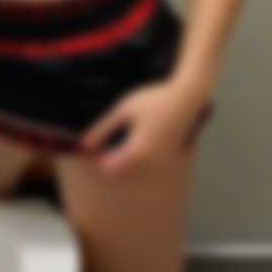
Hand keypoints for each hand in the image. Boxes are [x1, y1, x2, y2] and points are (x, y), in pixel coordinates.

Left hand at [78, 78, 211, 177]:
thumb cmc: (154, 100)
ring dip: (120, 161)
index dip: (96, 160)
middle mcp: (149, 162)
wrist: (187, 98)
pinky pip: (143, 164)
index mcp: (137, 151)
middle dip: (106, 161)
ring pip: (132, 170)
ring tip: (115, 141)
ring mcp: (159, 162)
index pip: (108, 169)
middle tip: (99, 143)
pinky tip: (132, 139)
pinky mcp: (165, 158)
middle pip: (119, 173)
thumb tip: (84, 144)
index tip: (90, 146)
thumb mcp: (124, 109)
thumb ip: (103, 128)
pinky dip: (133, 157)